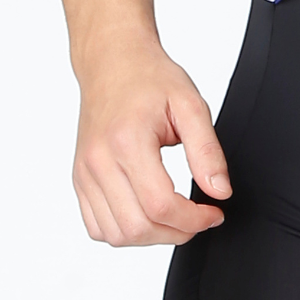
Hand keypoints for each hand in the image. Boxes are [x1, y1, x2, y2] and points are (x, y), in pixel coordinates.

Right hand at [72, 36, 230, 246]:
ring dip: (152, 237)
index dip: (194, 219)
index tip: (214, 212)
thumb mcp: (191, 105)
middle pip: (137, 227)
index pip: (161, 205)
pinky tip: (147, 214)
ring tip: (175, 218)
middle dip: (177, 232)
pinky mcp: (80, 179)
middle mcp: (99, 161)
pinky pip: (97, 227)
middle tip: (198, 218)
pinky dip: (125, 232)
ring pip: (116, 234)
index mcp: (127, 142)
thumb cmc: (149, 78)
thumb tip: (219, 192)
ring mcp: (85, 173)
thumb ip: (208, 151)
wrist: (111, 62)